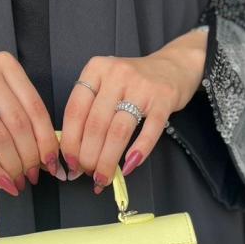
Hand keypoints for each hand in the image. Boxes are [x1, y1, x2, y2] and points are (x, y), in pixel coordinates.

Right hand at [0, 50, 61, 195]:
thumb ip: (21, 109)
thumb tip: (47, 151)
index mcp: (6, 64)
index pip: (36, 108)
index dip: (47, 140)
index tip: (52, 162)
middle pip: (19, 125)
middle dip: (31, 157)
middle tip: (33, 176)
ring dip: (13, 166)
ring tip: (18, 181)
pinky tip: (1, 181)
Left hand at [60, 28, 206, 192]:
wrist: (174, 66)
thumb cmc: (134, 81)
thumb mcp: (106, 84)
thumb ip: (90, 109)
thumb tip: (74, 151)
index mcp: (96, 70)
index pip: (75, 111)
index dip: (70, 142)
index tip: (70, 163)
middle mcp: (117, 74)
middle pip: (96, 125)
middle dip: (89, 156)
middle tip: (88, 174)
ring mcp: (142, 86)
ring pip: (118, 131)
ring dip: (108, 160)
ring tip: (103, 177)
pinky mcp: (164, 99)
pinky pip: (149, 131)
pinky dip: (138, 152)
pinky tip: (129, 166)